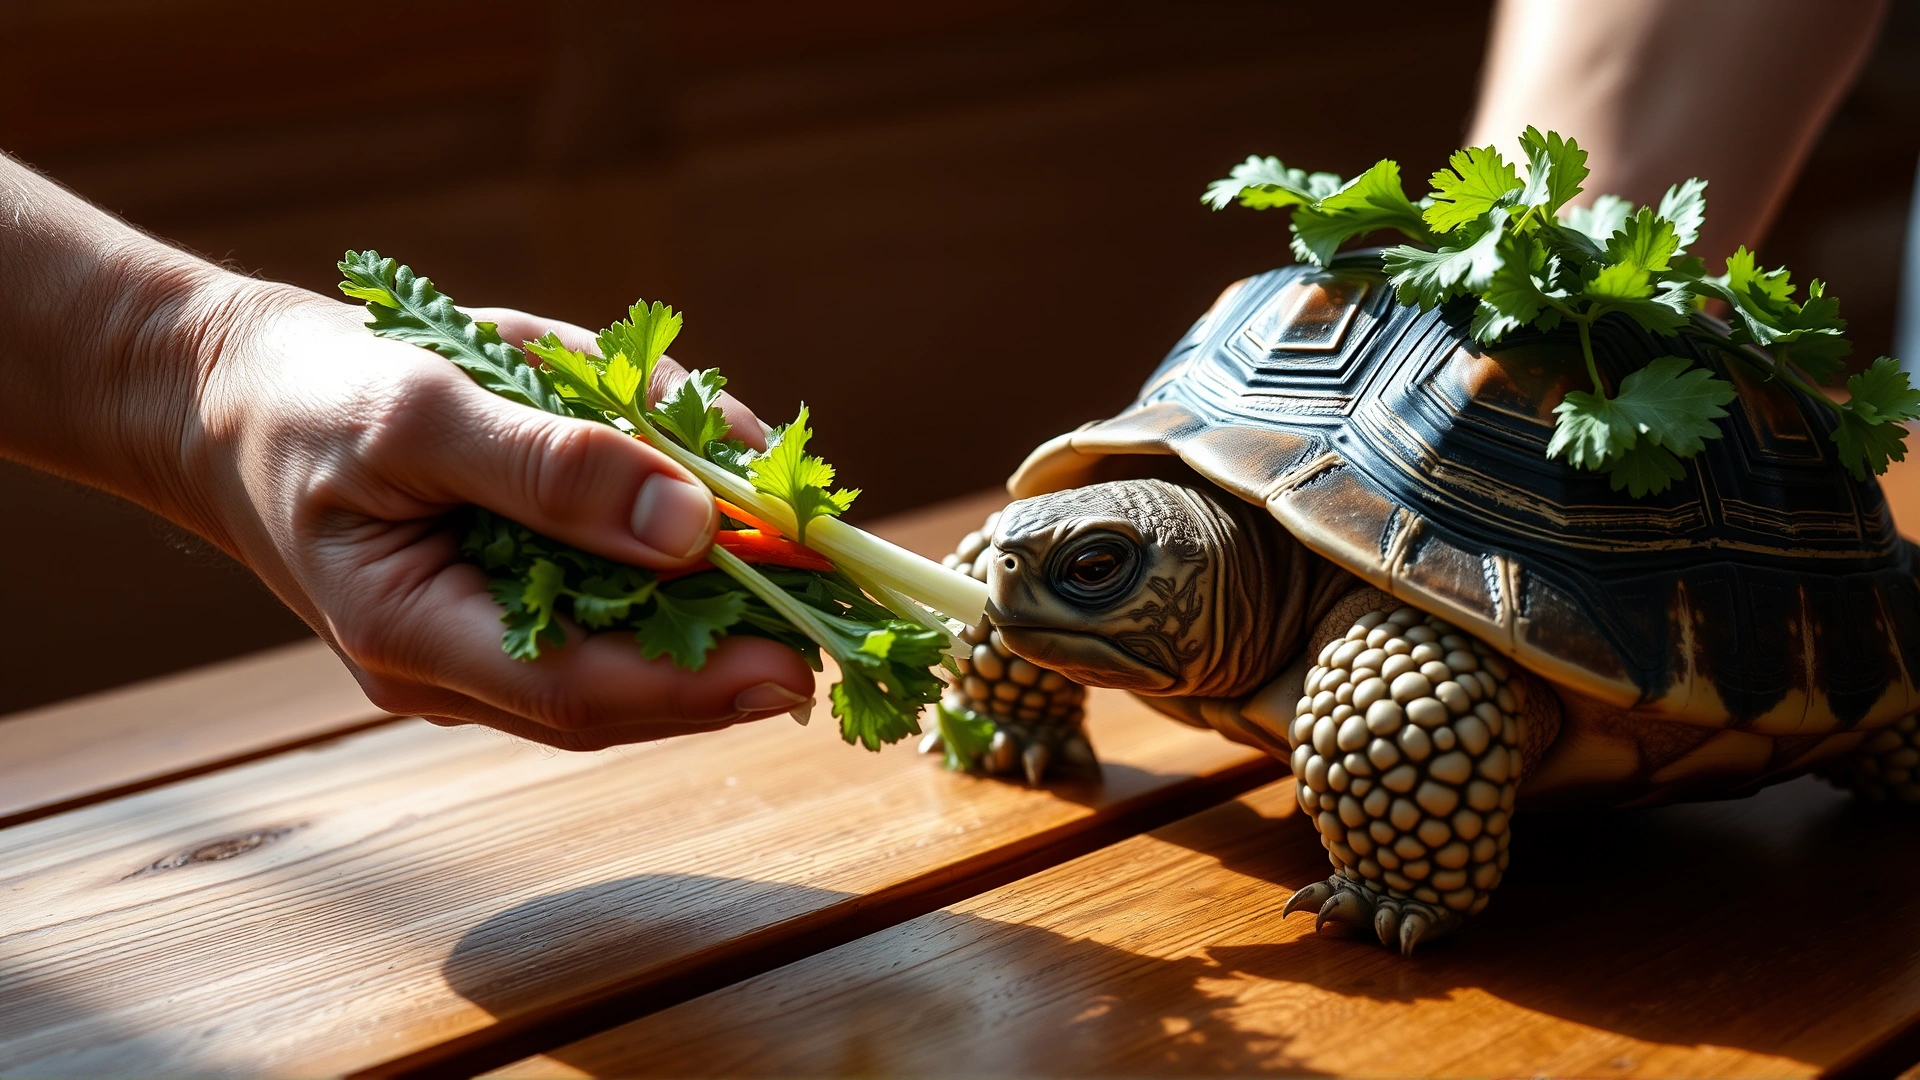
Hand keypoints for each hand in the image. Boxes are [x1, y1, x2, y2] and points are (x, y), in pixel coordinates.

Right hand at [178, 282, 816, 749]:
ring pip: (636, 636)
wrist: (238, 398)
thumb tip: (691, 525)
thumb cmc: (308, 402)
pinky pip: (617, 588)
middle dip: (743, 645)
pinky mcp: (514, 594)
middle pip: (629, 684)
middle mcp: (463, 663)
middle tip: (851, 607)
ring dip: (727, 584)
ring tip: (802, 527)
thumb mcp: (419, 410)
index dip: (696, 685)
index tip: (799, 660)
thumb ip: (548, 466)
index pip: (580, 692)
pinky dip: (681, 537)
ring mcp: (490, 637)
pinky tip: (725, 478)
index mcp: (417, 638)